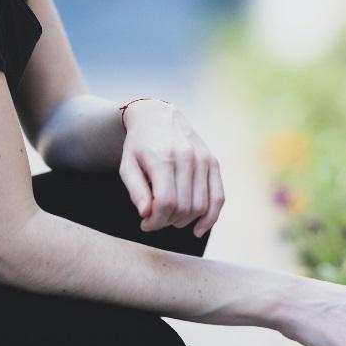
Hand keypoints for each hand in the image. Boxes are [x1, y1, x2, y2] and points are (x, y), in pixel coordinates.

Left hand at [118, 99, 225, 236]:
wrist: (157, 116)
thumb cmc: (139, 146)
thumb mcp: (127, 166)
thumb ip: (136, 191)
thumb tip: (147, 214)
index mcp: (163, 157)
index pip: (166, 202)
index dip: (155, 221)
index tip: (145, 224)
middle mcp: (187, 157)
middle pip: (184, 207)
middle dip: (168, 222)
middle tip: (155, 221)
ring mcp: (203, 159)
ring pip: (201, 205)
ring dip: (185, 221)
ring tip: (170, 219)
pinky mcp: (213, 162)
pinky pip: (219, 196)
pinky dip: (211, 217)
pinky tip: (199, 229)